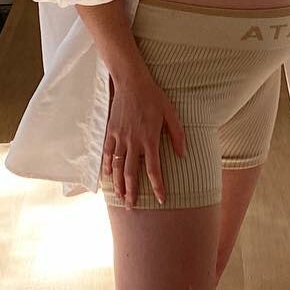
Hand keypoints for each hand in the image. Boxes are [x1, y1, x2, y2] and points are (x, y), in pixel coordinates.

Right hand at [103, 72, 186, 206]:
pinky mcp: (110, 132)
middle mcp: (133, 142)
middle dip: (132, 192)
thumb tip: (182, 155)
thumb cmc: (154, 97)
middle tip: (132, 207)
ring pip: (116, 167)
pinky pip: (107, 154)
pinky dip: (106, 167)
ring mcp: (120, 138)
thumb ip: (177, 135)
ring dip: (118, 184)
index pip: (154, 169)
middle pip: (130, 173)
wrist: (131, 82)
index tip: (160, 199)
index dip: (157, 186)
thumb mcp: (171, 114)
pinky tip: (107, 177)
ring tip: (120, 197)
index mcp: (150, 139)